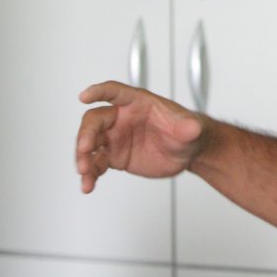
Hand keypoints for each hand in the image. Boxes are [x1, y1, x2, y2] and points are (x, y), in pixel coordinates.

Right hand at [75, 80, 204, 192]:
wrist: (186, 154)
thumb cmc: (185, 133)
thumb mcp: (190, 129)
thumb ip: (189, 128)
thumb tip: (192, 127)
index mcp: (138, 103)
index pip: (115, 92)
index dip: (99, 92)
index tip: (85, 96)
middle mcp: (122, 118)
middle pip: (95, 121)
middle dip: (86, 135)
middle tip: (84, 150)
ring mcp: (115, 137)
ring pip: (90, 144)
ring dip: (83, 157)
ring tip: (85, 173)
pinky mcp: (114, 156)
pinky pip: (96, 163)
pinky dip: (90, 174)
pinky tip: (89, 185)